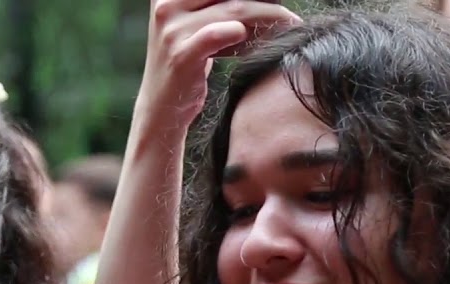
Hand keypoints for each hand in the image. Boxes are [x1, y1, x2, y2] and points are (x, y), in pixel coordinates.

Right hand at [140, 0, 299, 127]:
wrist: (161, 107)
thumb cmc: (189, 63)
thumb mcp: (200, 24)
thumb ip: (223, 6)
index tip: (273, 0)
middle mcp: (165, 5)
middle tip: (286, 10)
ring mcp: (171, 29)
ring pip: (235, 8)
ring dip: (269, 14)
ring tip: (288, 22)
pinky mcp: (180, 54)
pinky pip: (222, 33)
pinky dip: (245, 34)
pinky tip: (257, 41)